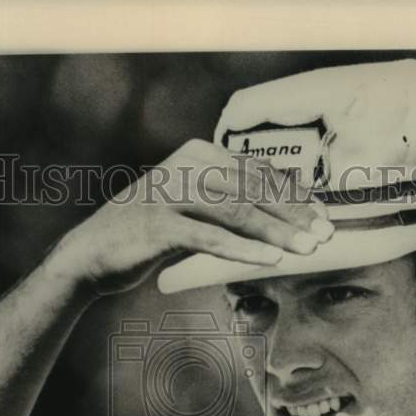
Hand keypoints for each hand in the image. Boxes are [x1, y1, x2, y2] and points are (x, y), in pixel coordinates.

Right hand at [48, 138, 333, 295]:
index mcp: (196, 155)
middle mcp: (184, 166)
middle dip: (293, 213)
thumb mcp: (189, 211)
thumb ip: (225, 207)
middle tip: (324, 234)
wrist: (91, 256)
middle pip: (251, 188)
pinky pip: (209, 237)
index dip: (293, 194)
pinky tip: (270, 260)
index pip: (255, 172)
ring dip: (276, 231)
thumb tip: (279, 220)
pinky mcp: (158, 224)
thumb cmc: (147, 237)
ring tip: (306, 249)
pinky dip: (243, 250)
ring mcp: (169, 193)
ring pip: (235, 210)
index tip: (321, 215)